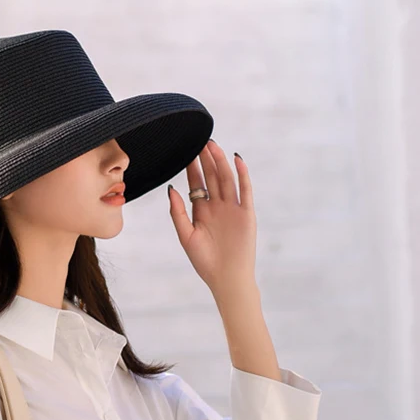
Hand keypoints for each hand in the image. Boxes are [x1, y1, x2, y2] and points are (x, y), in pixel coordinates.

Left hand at [167, 138, 256, 297]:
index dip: (193, 168)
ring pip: (227, 180)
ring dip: (221, 163)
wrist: (227, 278)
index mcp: (202, 211)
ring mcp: (233, 209)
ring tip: (214, 146)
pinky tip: (237, 160)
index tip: (187, 152)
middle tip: (201, 141)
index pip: (197, 184)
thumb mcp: (186, 236)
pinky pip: (245, 191)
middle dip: (207, 160)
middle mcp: (218, 207)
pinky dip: (243, 175)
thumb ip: (177, 213)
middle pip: (212, 178)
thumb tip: (171, 189)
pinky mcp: (247, 214)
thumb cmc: (204, 261)